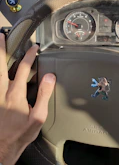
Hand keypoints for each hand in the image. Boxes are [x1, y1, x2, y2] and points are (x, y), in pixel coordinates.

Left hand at [0, 33, 55, 164]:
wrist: (2, 146)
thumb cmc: (20, 133)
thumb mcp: (38, 116)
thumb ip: (44, 95)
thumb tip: (49, 77)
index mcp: (16, 93)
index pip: (24, 68)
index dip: (29, 55)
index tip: (34, 48)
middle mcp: (3, 91)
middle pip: (1, 65)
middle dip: (1, 49)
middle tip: (1, 36)